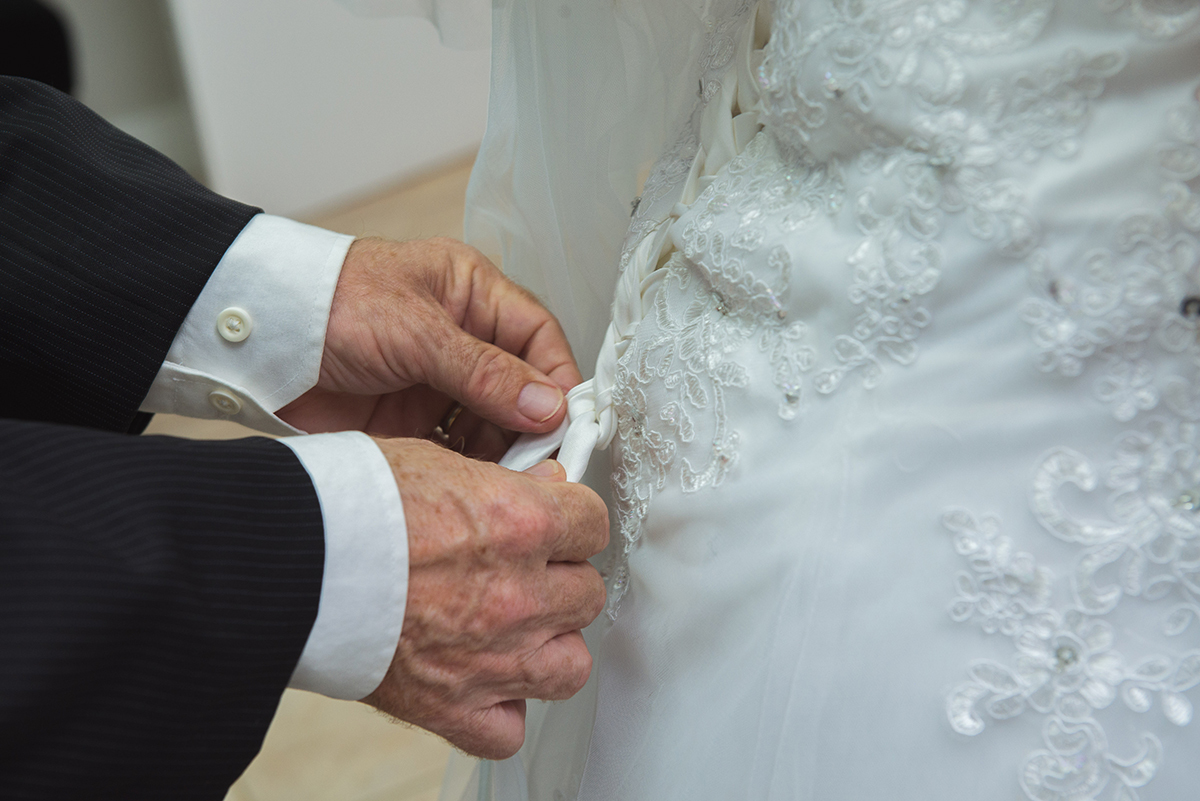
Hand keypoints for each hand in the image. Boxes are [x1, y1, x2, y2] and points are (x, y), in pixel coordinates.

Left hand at [278, 237, 580, 459]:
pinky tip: (471, 483)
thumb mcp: (415, 331)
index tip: (568, 423)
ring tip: (505, 479)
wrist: (255, 340)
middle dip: (531, 426)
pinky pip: (455, 448)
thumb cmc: (326, 303)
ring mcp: (437, 382)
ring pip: (491, 424)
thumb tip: (546, 404)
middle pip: (521, 388)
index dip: (558, 380)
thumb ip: (483, 371)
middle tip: (538, 462)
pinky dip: (467, 466)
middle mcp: (462, 338)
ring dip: (501, 452)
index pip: (538, 338)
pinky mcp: (411, 420)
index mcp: (471, 294)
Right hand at [363, 438, 608, 758]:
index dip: (574, 522)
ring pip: (570, 665)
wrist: (285, 560)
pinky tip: (482, 685)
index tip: (557, 526)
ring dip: (549, 647)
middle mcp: (518, 593)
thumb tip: (544, 485)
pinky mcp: (451, 706)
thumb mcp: (434, 459)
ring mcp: (492, 656)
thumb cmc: (347, 504)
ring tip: (514, 630)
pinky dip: (500, 713)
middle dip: (560, 581)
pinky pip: (508, 731)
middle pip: (587, 594)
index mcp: (520, 523)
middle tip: (523, 572)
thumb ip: (502, 481)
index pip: (595, 524)